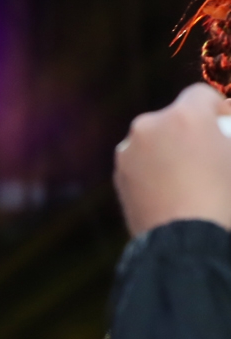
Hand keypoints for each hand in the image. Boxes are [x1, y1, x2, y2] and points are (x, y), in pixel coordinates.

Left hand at [115, 83, 230, 235]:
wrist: (185, 243)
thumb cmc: (224, 199)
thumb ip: (229, 133)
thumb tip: (224, 127)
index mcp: (183, 116)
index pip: (200, 95)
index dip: (217, 109)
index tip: (227, 125)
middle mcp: (149, 126)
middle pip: (174, 118)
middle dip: (192, 131)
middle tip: (211, 154)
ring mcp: (129, 151)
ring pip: (155, 140)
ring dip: (171, 149)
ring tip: (190, 177)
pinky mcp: (119, 175)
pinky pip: (142, 163)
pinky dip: (155, 169)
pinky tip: (172, 191)